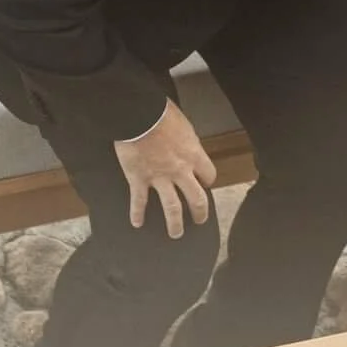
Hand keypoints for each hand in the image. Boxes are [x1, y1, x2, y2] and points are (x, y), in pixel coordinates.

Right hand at [113, 102, 216, 237]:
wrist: (138, 113)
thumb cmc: (161, 113)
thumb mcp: (183, 124)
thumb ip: (187, 139)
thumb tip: (186, 140)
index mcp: (194, 155)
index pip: (209, 176)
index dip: (207, 182)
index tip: (204, 185)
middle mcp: (181, 171)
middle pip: (197, 199)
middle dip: (200, 212)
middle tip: (199, 220)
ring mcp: (160, 178)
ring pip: (172, 208)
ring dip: (175, 223)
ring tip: (176, 234)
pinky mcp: (139, 179)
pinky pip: (139, 201)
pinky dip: (137, 213)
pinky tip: (137, 223)